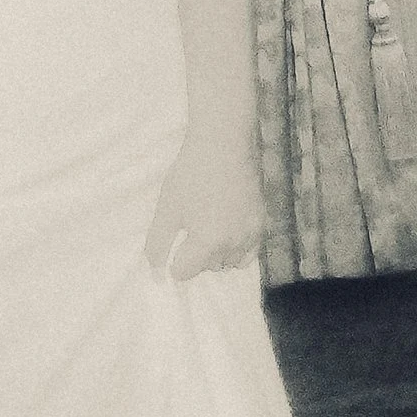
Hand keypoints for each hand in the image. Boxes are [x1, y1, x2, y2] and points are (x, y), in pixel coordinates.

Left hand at [143, 131, 262, 280]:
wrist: (223, 144)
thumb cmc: (190, 175)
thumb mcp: (167, 209)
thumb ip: (158, 243)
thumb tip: (155, 270)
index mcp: (207, 243)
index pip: (185, 272)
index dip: (175, 258)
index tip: (175, 240)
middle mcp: (232, 244)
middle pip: (207, 267)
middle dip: (196, 255)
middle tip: (190, 228)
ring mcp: (250, 234)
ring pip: (229, 262)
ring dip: (217, 254)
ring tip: (209, 229)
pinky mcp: (261, 222)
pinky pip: (249, 253)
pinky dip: (237, 250)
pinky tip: (228, 233)